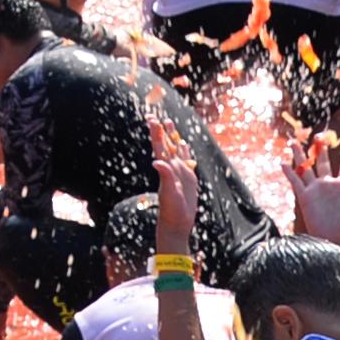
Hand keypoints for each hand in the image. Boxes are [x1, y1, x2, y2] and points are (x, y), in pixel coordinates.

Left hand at [146, 116, 201, 254]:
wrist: (177, 224)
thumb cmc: (171, 211)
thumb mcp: (169, 193)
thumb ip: (165, 177)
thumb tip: (156, 162)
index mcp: (165, 169)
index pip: (159, 146)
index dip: (156, 133)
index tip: (151, 119)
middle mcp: (171, 168)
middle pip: (166, 145)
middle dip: (162, 131)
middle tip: (156, 116)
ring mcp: (180, 172)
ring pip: (176, 150)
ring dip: (172, 137)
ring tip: (169, 123)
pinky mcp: (188, 178)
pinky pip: (186, 160)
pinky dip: (185, 151)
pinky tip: (184, 144)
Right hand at [283, 135, 339, 246]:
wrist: (333, 239)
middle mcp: (327, 185)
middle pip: (323, 163)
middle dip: (321, 150)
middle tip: (319, 136)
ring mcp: (315, 190)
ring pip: (306, 168)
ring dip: (300, 155)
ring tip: (293, 142)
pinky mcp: (305, 197)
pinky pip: (296, 182)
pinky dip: (290, 173)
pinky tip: (283, 163)